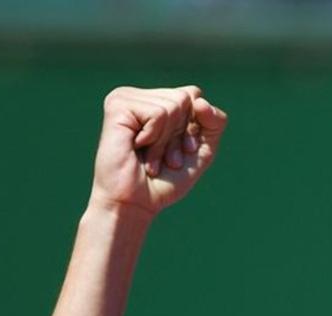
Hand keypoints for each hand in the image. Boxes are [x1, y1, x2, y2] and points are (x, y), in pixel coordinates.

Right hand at [89, 85, 227, 219]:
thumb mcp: (202, 150)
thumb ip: (214, 123)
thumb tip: (200, 100)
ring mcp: (126, 97)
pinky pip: (159, 113)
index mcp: (156, 101)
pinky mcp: (117, 105)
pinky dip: (155, 139)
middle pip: (187, 97)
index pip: (195, 95)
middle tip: (164, 158)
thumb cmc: (165, 180)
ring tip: (151, 157)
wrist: (135, 204)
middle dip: (181, 135)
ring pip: (174, 105)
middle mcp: (140, 96)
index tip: (180, 152)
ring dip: (166, 141)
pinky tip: (138, 148)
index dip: (194, 129)